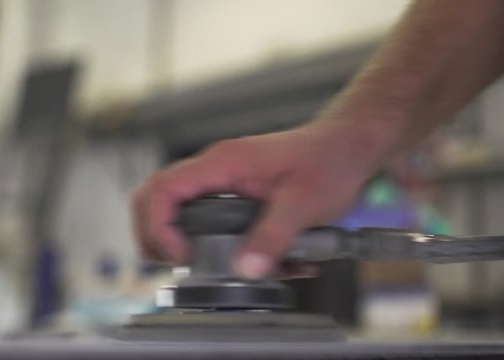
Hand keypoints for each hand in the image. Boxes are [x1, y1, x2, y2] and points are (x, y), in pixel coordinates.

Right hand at [132, 123, 377, 278]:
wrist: (347, 148)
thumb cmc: (329, 161)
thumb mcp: (304, 203)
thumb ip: (274, 236)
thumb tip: (245, 270)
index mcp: (223, 163)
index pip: (163, 189)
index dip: (159, 227)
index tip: (182, 255)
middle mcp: (215, 170)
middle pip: (156, 199)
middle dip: (156, 237)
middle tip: (178, 264)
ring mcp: (223, 182)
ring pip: (178, 212)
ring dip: (188, 244)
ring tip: (218, 268)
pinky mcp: (235, 196)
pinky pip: (209, 220)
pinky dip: (221, 246)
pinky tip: (255, 262)